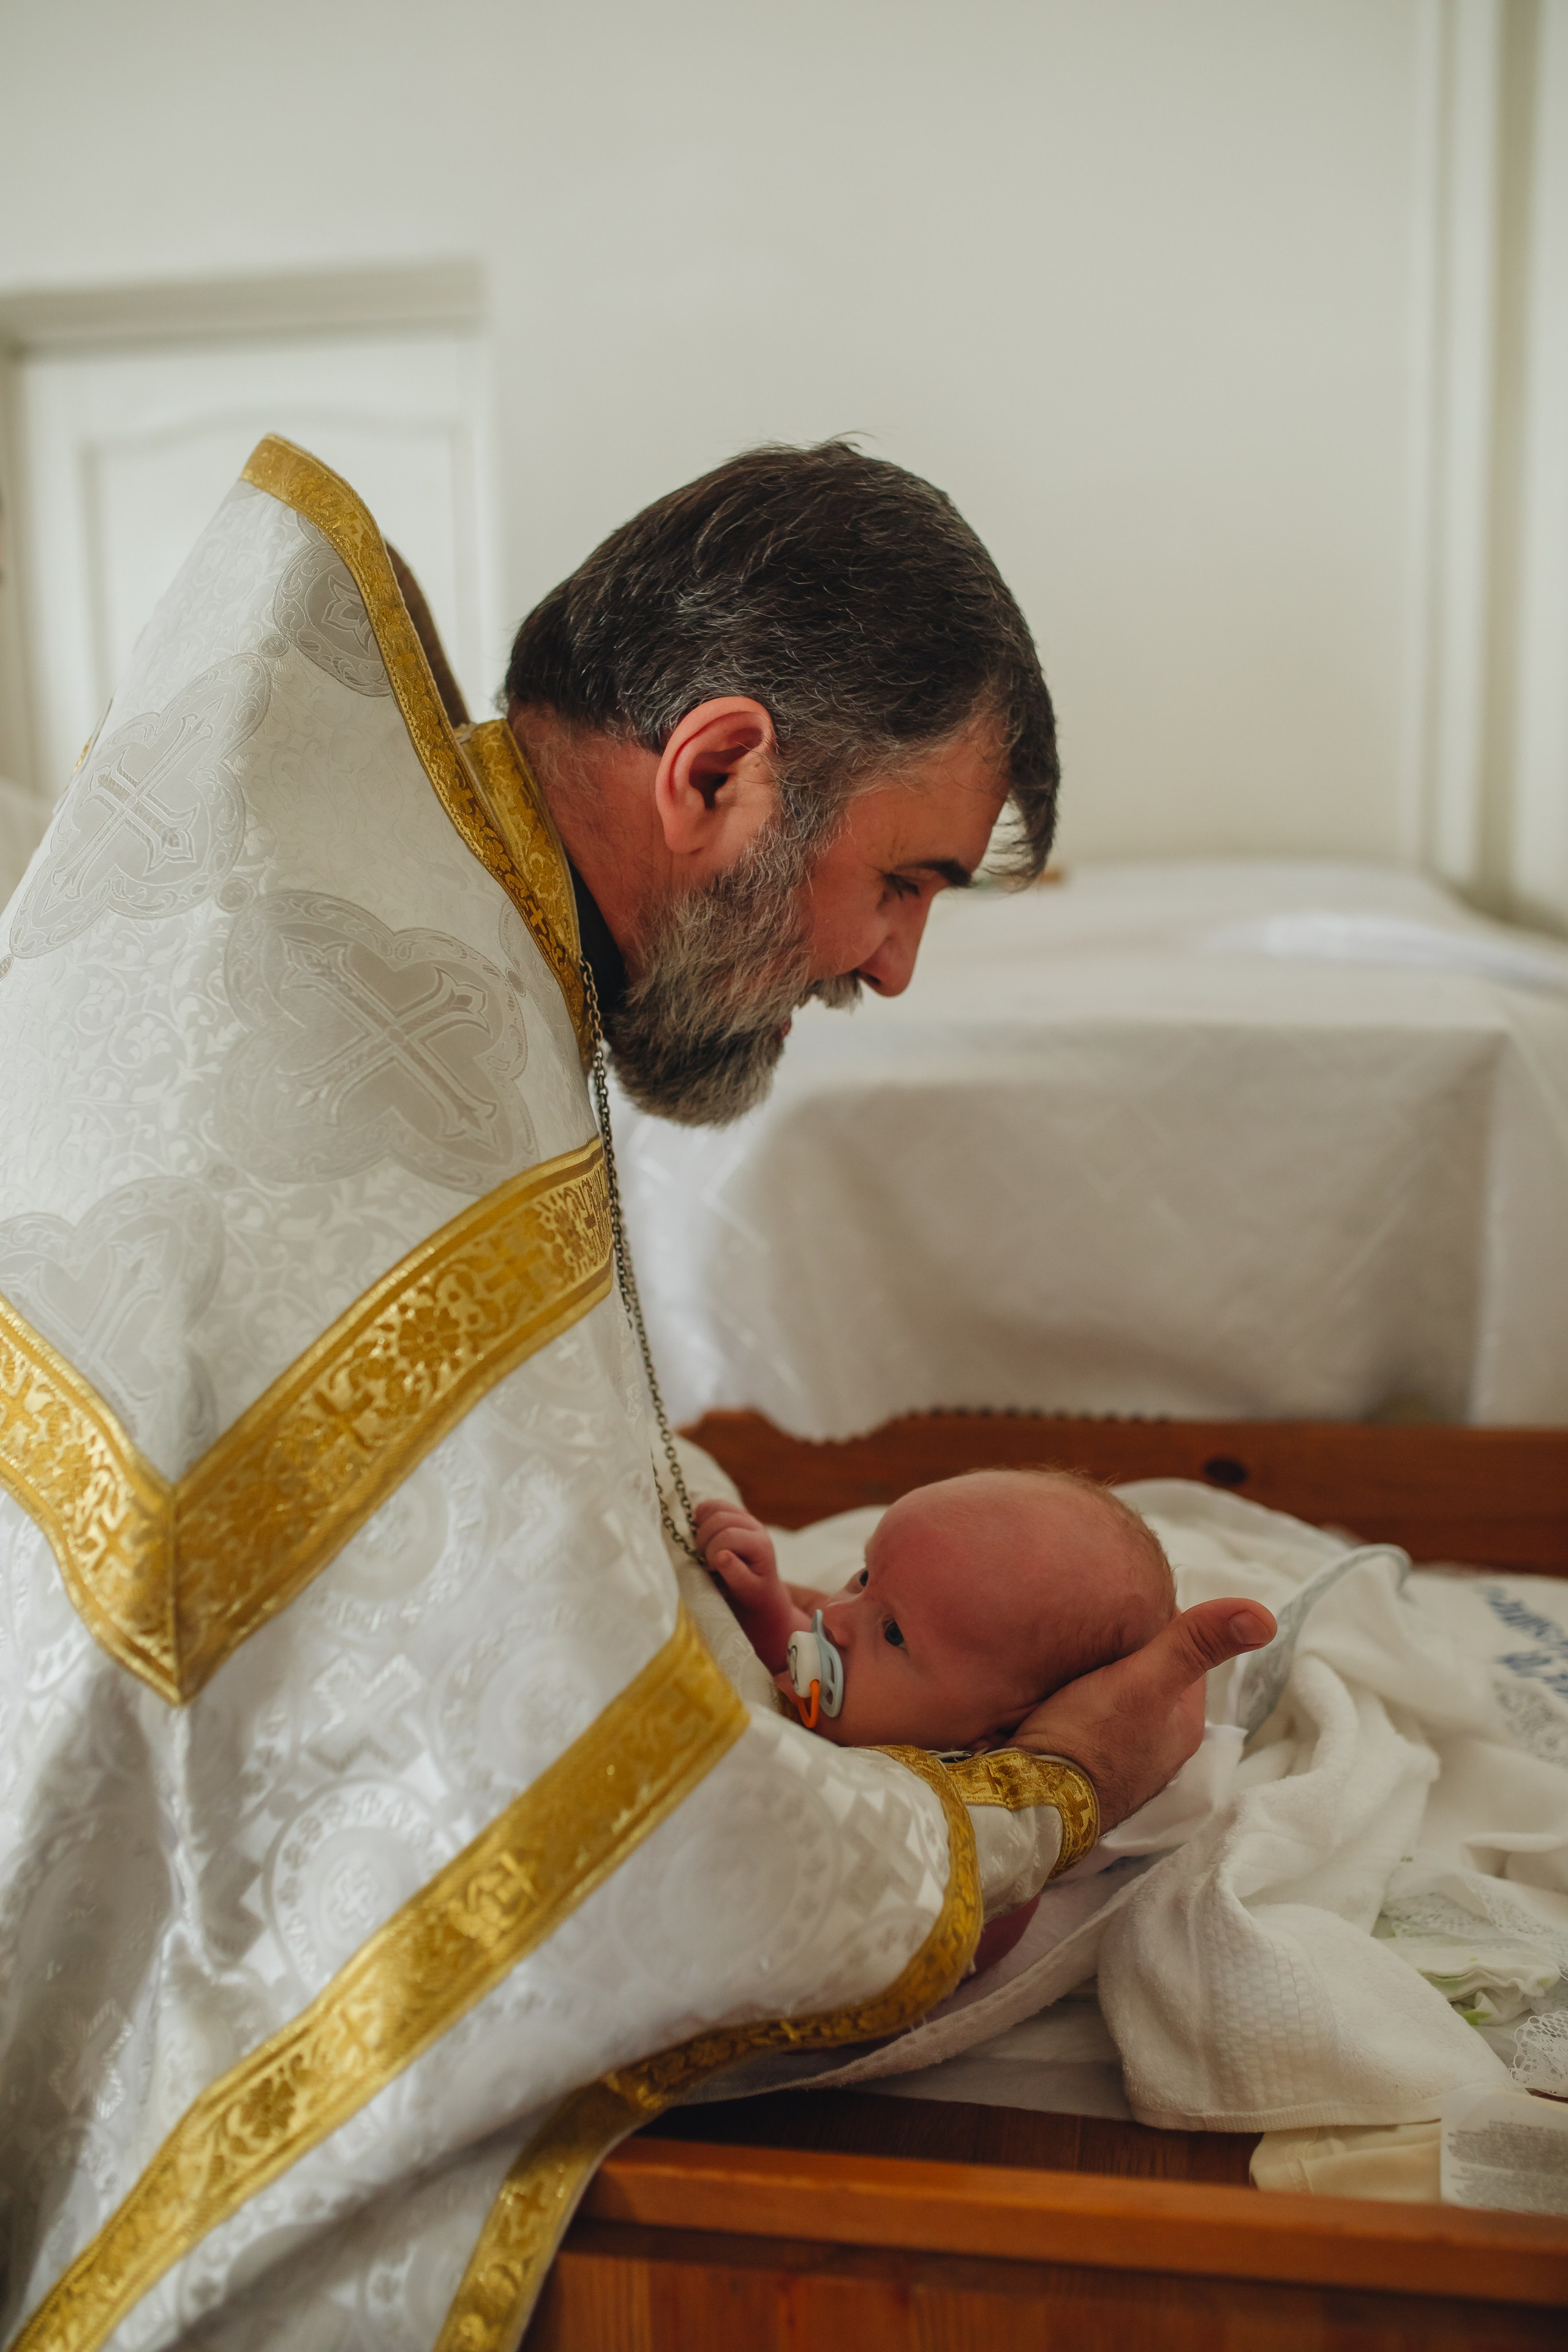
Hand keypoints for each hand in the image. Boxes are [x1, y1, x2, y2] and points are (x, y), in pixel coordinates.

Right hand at [692, 1499, 779, 1607]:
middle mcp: (755, 1526)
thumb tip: (721, 1556)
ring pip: (716, 1507)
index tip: (711, 1569)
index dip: (712, 1551)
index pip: (728, 1536)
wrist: (760, 1588)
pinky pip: (714, 1505)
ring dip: (702, 1526)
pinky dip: (702, 1516)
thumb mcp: (746, 1589)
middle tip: (704, 1559)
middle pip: (720, 1518)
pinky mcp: (735, 1515)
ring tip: (703, 1546)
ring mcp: (746, 1518)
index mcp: (761, 1544)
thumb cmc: (752, 1591)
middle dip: (704, 1539)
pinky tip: (701, 1534)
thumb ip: (735, 1573)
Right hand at [1010, 1596, 1274, 1830]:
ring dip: (1105, 1677)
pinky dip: (1082, 1701)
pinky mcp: (1087, 1769)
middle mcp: (1162, 1748)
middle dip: (1131, 1650)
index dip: (1161, 1623)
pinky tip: (1060, 1689)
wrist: (1031, 1801)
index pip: (1186, 1655)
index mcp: (1185, 1725)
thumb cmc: (1092, 1737)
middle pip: (1153, 1679)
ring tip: (1075, 1647)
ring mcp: (1124, 1762)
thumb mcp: (1147, 1679)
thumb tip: (1266, 1618)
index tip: (1129, 1599)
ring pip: (1121, 1701)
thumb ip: (1196, 1643)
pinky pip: (1093, 1721)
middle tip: (1097, 1619)